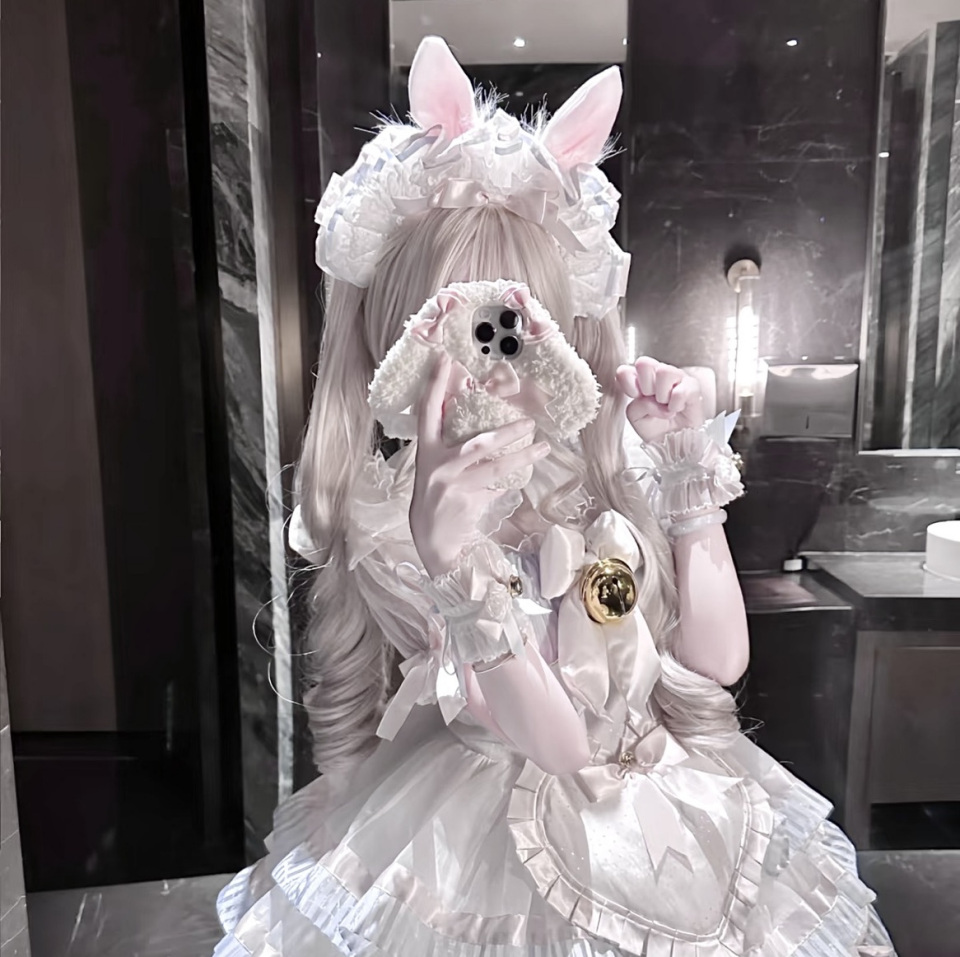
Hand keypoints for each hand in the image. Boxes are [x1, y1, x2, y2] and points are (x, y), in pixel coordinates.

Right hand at [410, 352, 550, 577]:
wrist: (432, 538)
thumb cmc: (436, 497)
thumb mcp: (435, 467)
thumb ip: (452, 446)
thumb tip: (484, 423)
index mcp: (425, 450)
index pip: (427, 410)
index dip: (435, 384)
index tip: (444, 359)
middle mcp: (437, 465)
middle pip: (477, 443)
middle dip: (507, 432)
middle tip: (531, 422)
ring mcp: (454, 484)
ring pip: (496, 467)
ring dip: (523, 456)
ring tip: (544, 447)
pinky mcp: (469, 501)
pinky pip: (499, 486)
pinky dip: (514, 479)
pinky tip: (528, 472)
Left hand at [616, 356, 703, 443]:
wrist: (676, 442)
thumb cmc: (656, 427)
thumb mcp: (637, 419)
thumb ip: (635, 406)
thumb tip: (650, 398)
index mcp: (640, 380)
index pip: (625, 370)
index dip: (627, 384)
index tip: (635, 397)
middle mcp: (657, 374)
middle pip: (644, 363)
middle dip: (645, 386)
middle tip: (653, 400)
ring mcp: (676, 377)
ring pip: (664, 371)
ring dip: (662, 395)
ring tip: (666, 406)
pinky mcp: (693, 386)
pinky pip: (680, 391)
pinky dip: (675, 405)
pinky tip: (676, 409)